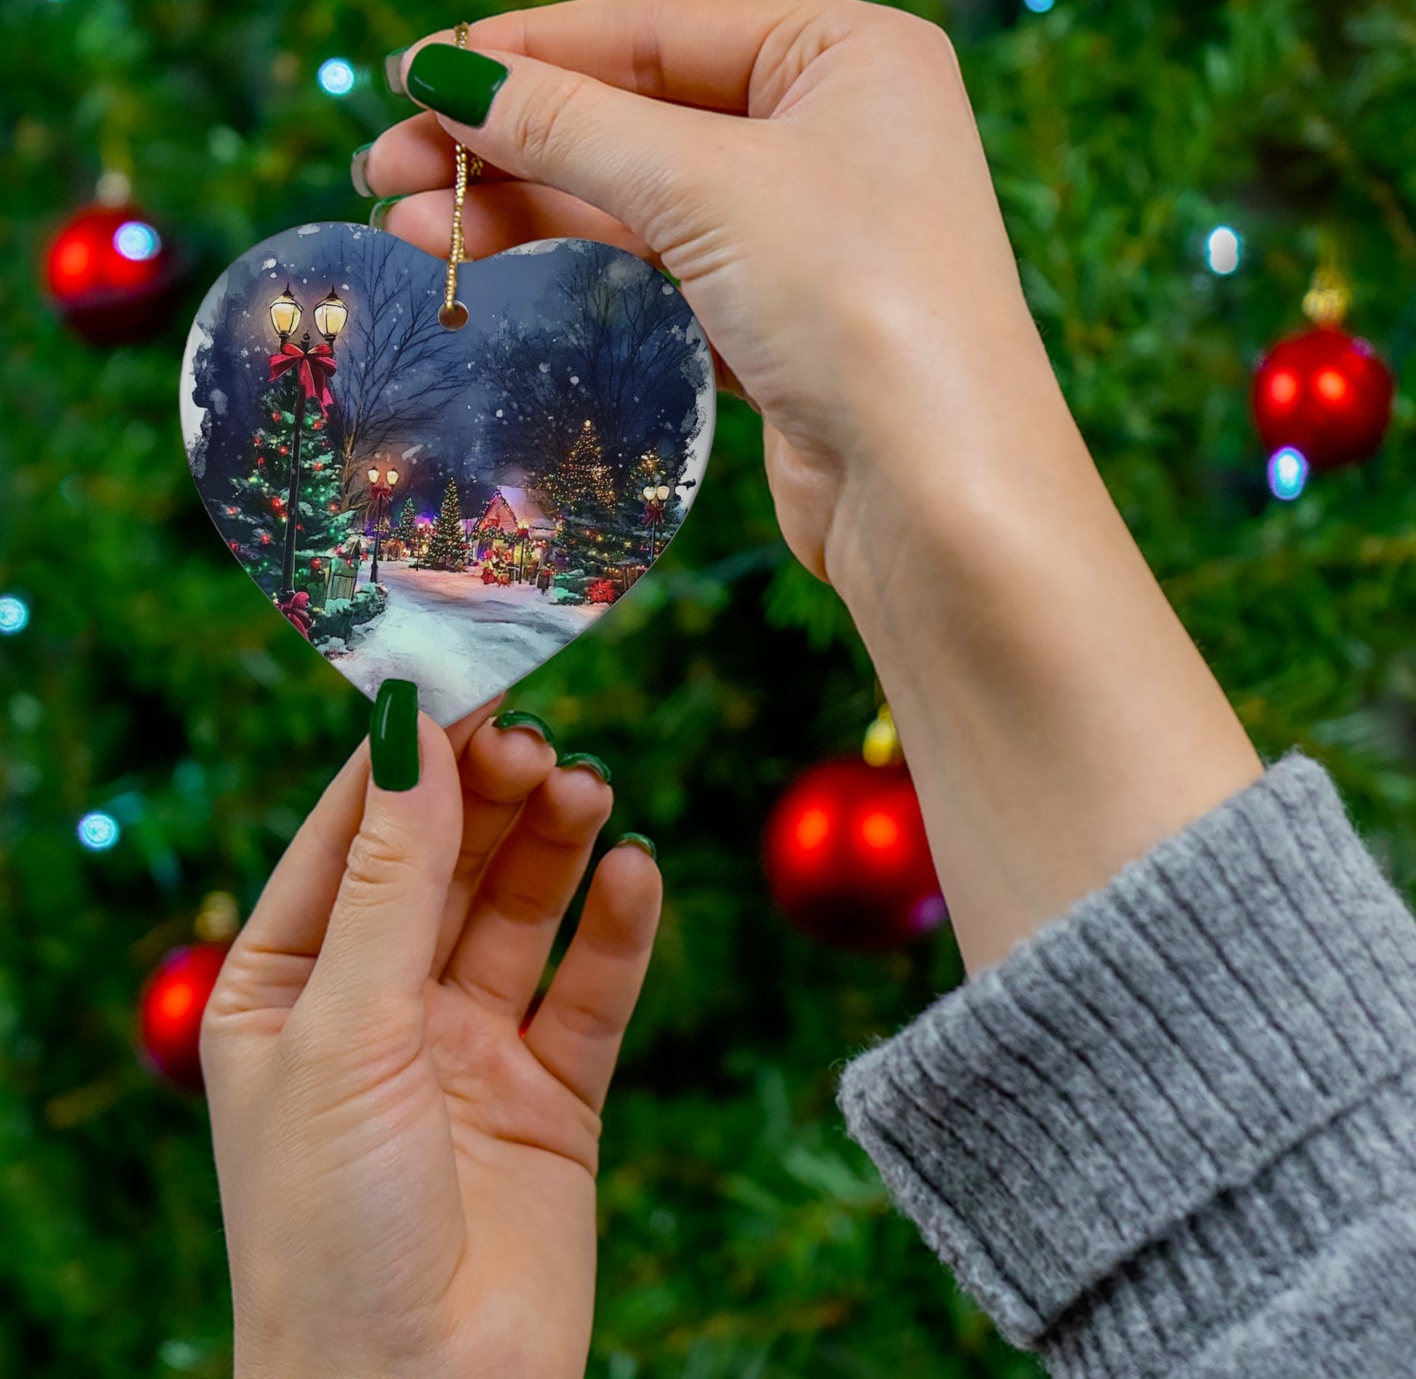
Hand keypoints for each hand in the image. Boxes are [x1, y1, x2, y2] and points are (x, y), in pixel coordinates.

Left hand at [201, 692, 660, 1378]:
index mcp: (289, 988)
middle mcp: (380, 1007)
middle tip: (540, 744)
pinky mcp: (553, 1094)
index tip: (468, 679)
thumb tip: (411, 731)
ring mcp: (469, 1048)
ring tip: (589, 791)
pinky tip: (636, 872)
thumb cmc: (331, 1227)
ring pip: (521, 912)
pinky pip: (591, 989)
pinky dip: (617, 928)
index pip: (352, 836)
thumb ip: (391, 878)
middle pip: (447, 862)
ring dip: (556, 845)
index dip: (409, 757)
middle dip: (491, 796)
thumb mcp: (345, 1029)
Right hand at [361, 0, 1261, 972]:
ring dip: (530, 212)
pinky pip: (662, 276)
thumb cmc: (859, 304)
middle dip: (512, 142)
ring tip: (413, 226)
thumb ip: (571, 126)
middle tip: (388, 168)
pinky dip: (581, 273)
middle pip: (640, 118)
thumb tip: (447, 77)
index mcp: (848, 56)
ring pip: (642, 204)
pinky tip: (494, 273)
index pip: (658, 31)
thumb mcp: (706, 187)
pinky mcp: (782, 325)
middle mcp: (835, 135)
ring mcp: (809, 236)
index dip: (529, 53)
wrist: (938, 495)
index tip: (416, 77)